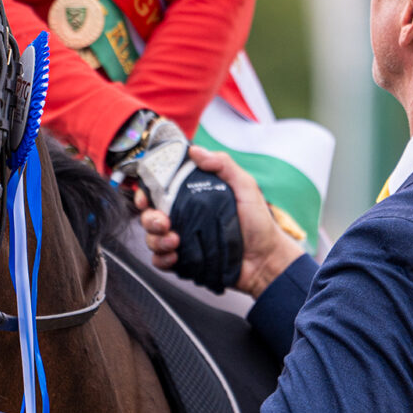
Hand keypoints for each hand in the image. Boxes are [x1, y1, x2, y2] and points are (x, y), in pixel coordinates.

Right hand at [138, 146, 302, 296]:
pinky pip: (161, 260)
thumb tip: (196, 151)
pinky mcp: (185, 261)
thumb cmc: (258, 223)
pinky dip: (162, 259)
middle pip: (150, 214)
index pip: (161, 190)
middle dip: (150, 218)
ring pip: (152, 238)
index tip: (146, 196)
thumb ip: (223, 165)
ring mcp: (183, 240)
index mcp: (194, 196)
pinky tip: (174, 257)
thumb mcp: (245, 186)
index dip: (147, 192)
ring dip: (156, 240)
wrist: (266, 260)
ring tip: (174, 241)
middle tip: (163, 222)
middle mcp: (185, 217)